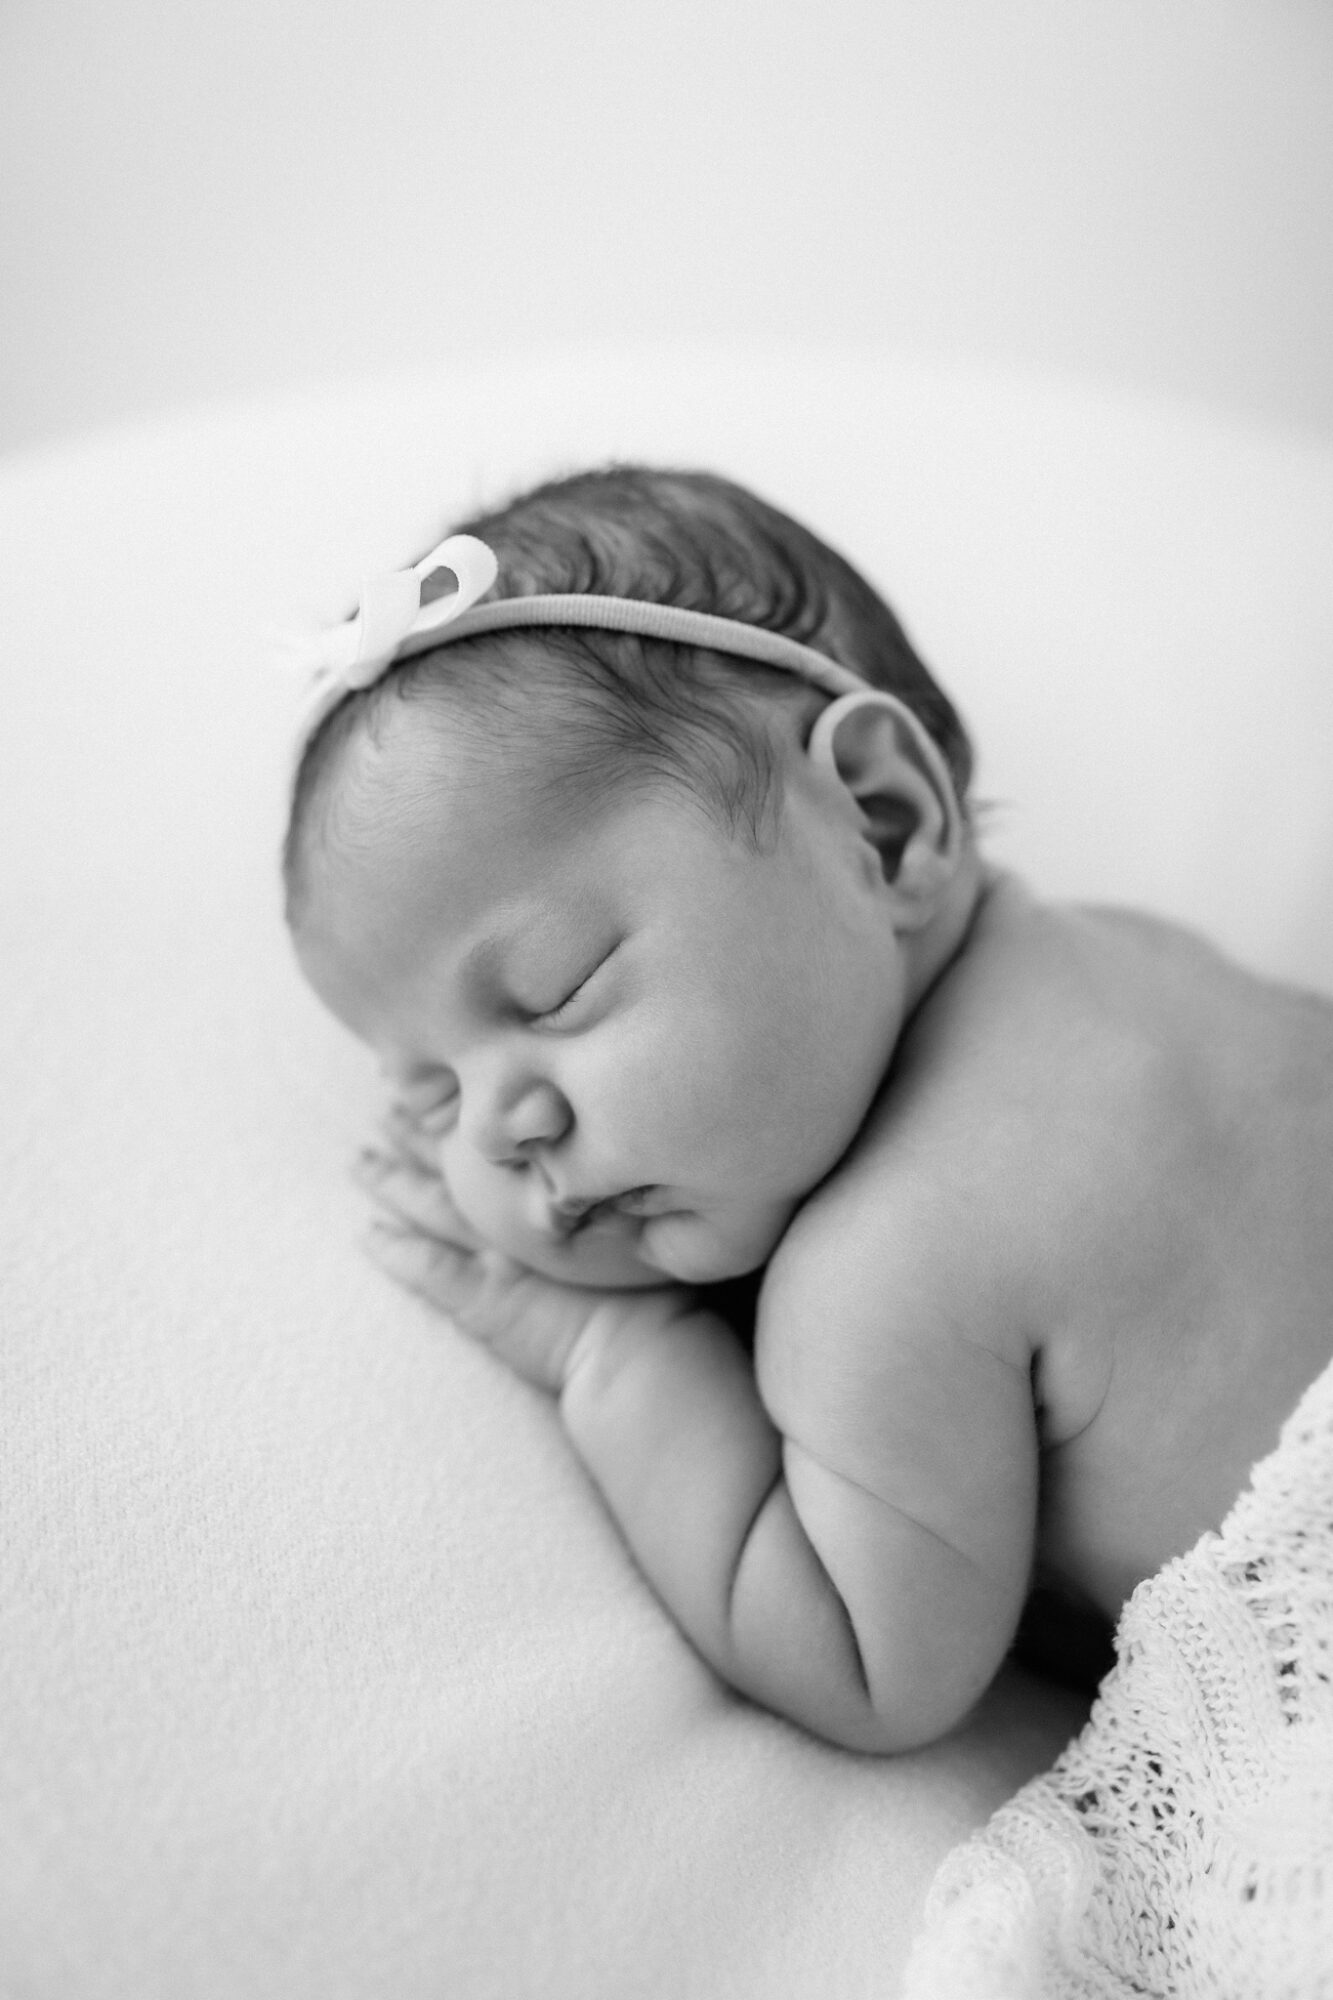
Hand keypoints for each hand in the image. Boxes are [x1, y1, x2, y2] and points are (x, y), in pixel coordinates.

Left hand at [354, 1107, 685, 1393]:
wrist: (644, 1347)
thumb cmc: (662, 1285)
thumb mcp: (649, 1216)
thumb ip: (628, 1180)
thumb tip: (626, 1127)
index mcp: (553, 1188)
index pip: (498, 1137)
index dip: (468, 1110)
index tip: (442, 1080)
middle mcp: (517, 1212)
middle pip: (454, 1162)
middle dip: (417, 1134)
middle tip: (385, 1107)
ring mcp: (494, 1255)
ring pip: (429, 1206)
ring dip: (392, 1182)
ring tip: (359, 1160)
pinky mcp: (481, 1300)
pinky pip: (426, 1270)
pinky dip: (394, 1253)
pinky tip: (366, 1238)